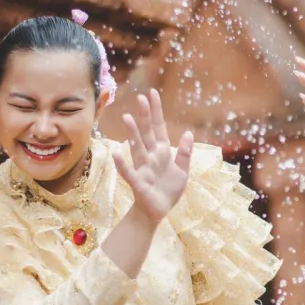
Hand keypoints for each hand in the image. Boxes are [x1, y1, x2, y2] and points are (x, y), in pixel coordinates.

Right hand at [112, 88, 193, 223]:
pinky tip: (116, 153)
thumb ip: (185, 153)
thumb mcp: (182, 171)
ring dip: (133, 134)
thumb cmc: (168, 190)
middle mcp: (150, 157)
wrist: (158, 211)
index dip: (156, 111)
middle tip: (141, 98)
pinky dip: (122, 164)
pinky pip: (129, 172)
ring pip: (137, 148)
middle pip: (147, 133)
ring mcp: (143, 168)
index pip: (159, 128)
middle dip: (145, 116)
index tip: (152, 93)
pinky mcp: (138, 183)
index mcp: (162, 152)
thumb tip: (188, 133)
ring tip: (127, 118)